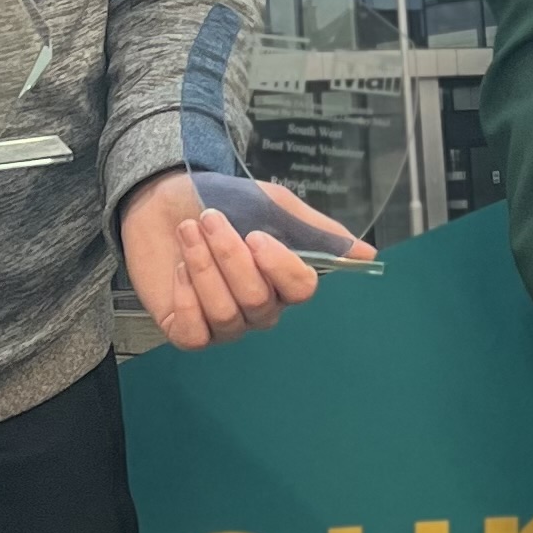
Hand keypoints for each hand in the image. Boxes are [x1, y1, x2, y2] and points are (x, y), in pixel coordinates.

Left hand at [119, 168, 337, 347]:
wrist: (164, 198)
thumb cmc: (224, 202)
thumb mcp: (274, 205)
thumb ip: (316, 231)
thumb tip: (367, 254)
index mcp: (284, 277)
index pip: (301, 289)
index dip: (280, 267)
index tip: (256, 235)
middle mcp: (260, 307)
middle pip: (259, 301)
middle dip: (230, 257)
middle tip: (209, 219)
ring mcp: (225, 323)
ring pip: (227, 314)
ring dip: (204, 267)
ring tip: (189, 231)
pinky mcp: (189, 331)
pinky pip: (195, 335)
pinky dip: (186, 297)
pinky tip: (179, 268)